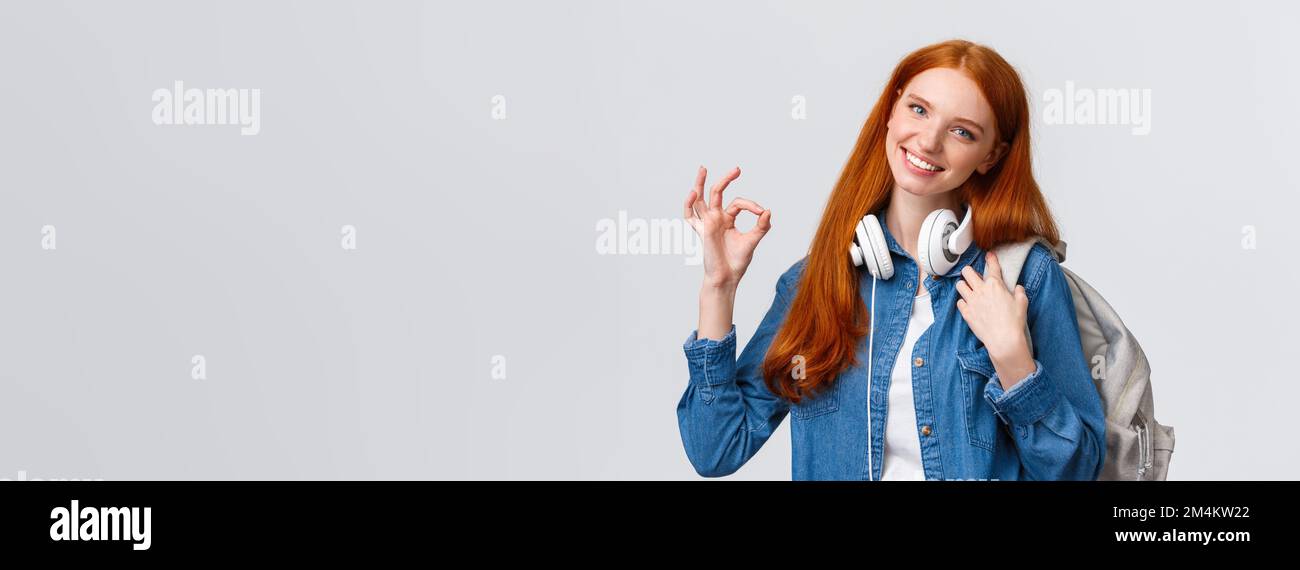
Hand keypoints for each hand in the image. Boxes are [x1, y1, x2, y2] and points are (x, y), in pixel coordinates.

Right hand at [684, 166, 771, 289]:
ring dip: (700, 183)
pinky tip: (694, 193)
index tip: (761, 212)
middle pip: (716, 193)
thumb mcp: (752, 240)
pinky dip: (689, 204)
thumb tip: (768, 211)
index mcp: (728, 219)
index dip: (750, 204)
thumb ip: (761, 226)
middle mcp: (716, 218)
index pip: (737, 203)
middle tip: (737, 169)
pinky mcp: (702, 231)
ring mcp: (707, 223)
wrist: (727, 277)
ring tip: (703, 168)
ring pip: (700, 199)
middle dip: (726, 179)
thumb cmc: (737, 261)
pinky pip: (690, 216)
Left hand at [955, 251, 1029, 360]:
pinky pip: (959, 302)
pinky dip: (963, 302)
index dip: (991, 259)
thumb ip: (1019, 292)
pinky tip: (968, 305)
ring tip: (969, 290)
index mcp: (996, 285)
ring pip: (959, 285)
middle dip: (970, 271)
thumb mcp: (1022, 303)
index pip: (992, 267)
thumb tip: (1018, 288)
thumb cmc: (1014, 321)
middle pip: (967, 271)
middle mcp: (981, 290)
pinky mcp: (966, 313)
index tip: (989, 255)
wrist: (1004, 339)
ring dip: (964, 286)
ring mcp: (972, 301)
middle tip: (973, 276)